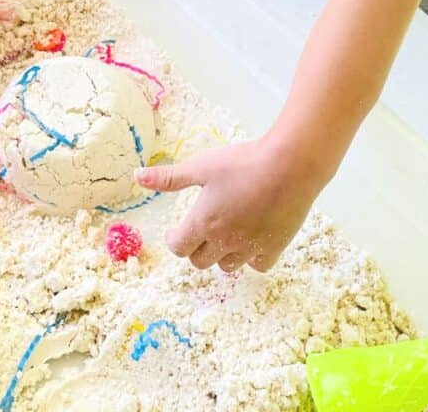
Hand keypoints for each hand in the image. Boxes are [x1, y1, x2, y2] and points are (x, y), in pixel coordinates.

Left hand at [135, 136, 325, 272]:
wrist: (289, 166)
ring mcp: (249, 248)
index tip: (175, 232)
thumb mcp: (202, 166)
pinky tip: (251, 239)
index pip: (178, 247)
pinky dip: (250, 257)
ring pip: (226, 266)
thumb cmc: (243, 162)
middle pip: (199, 261)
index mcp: (203, 222)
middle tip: (201, 230)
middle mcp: (224, 241)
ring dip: (221, 254)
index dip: (174, 240)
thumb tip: (137, 177)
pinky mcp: (273, 248)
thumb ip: (170, 177)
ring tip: (225, 234)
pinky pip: (255, 265)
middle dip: (196, 247)